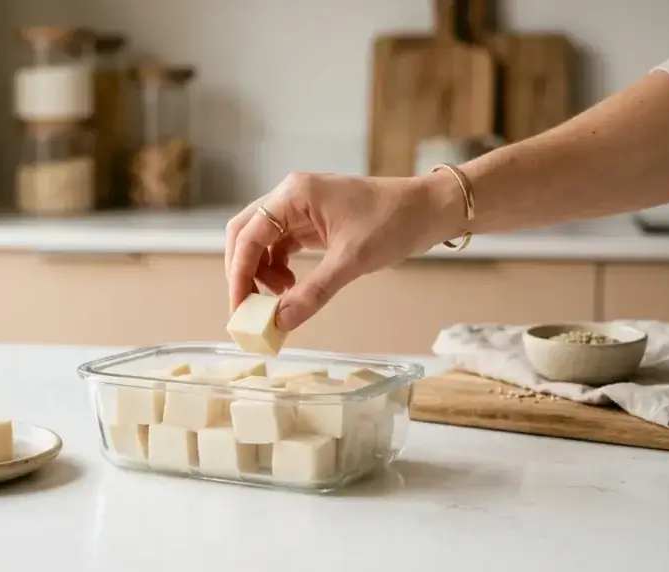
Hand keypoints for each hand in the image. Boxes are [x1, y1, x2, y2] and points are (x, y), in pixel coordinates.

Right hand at [224, 172, 459, 330]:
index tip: (239, 308)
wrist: (430, 209)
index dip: (239, 274)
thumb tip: (279, 322)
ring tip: (280, 298)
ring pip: (261, 241)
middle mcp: (291, 196)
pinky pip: (281, 245)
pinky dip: (278, 268)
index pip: (248, 235)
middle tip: (249, 309)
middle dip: (244, 273)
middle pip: (246, 234)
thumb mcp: (352, 261)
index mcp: (294, 194)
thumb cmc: (395, 222)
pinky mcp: (312, 220)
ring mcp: (301, 207)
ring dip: (261, 272)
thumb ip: (312, 293)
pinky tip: (291, 287)